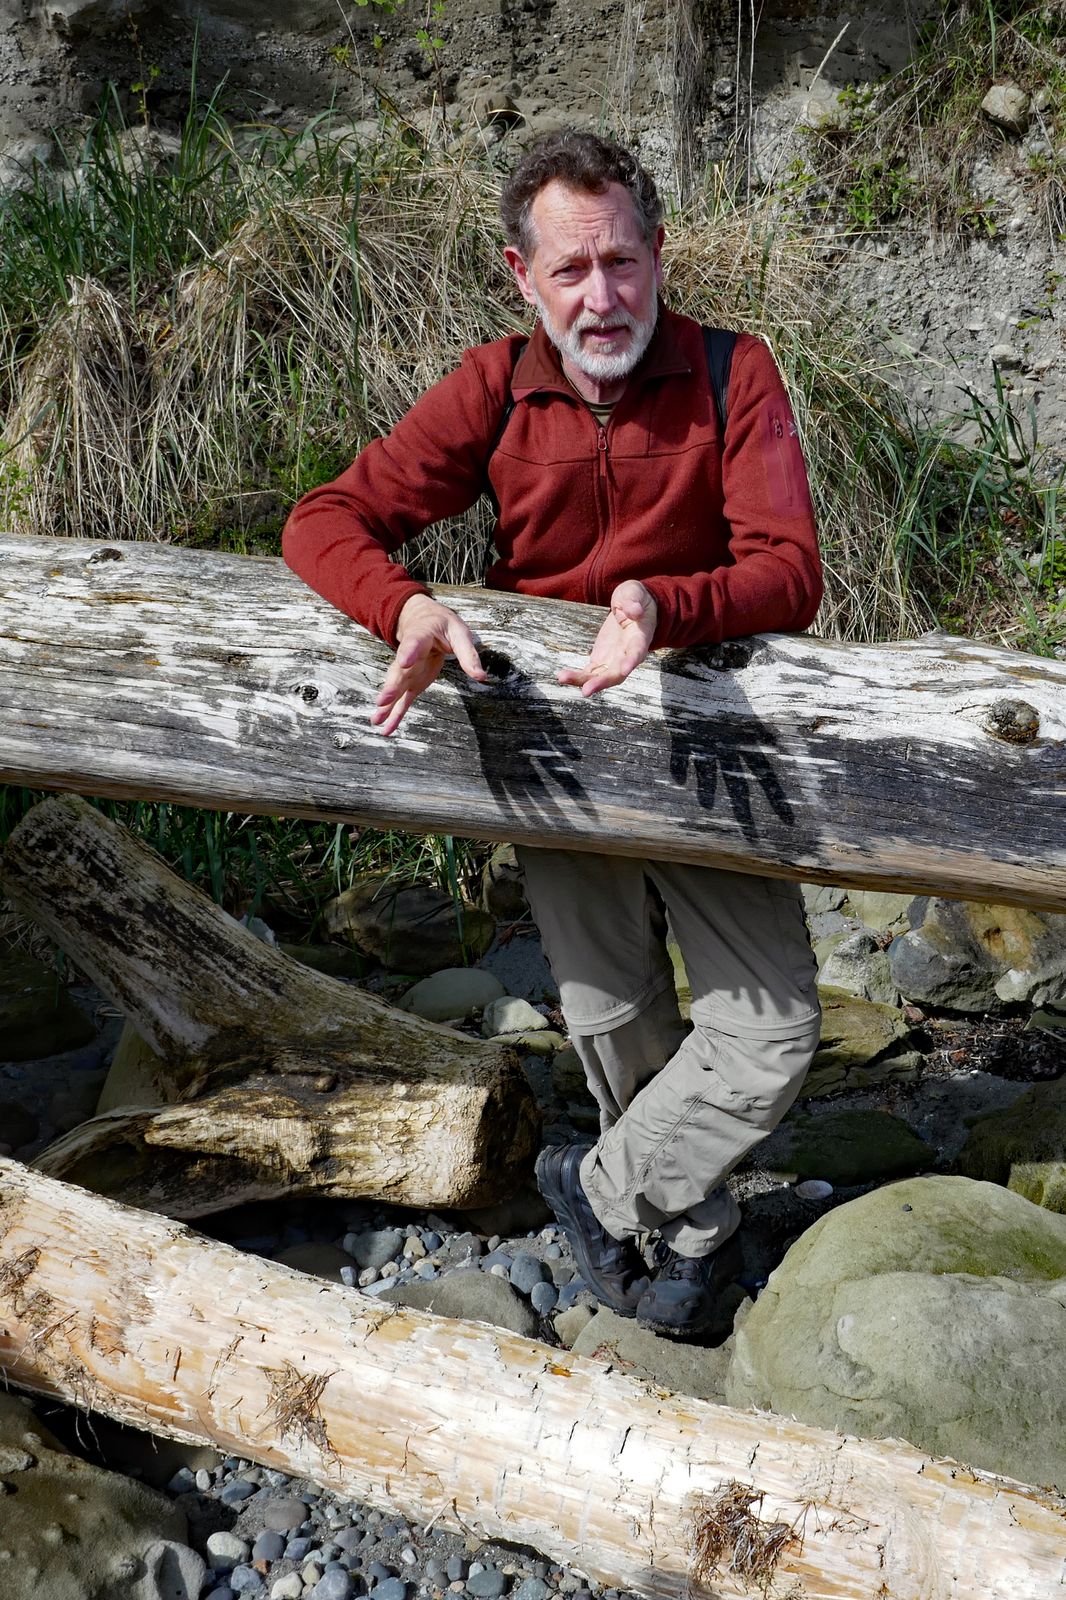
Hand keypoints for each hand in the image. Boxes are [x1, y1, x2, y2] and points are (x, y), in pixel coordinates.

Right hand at [372, 594, 487, 735]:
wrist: (423, 620)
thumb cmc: (443, 625)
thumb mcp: (459, 633)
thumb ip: (468, 654)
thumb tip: (481, 677)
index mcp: (421, 637)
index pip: (414, 644)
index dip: (409, 652)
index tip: (403, 662)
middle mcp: (408, 656)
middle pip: (399, 672)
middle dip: (391, 687)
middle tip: (382, 700)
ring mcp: (407, 672)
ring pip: (396, 689)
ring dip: (387, 705)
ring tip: (376, 720)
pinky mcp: (411, 683)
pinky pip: (402, 700)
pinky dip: (394, 715)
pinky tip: (386, 728)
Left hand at [557, 580, 656, 696]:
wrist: (632, 608)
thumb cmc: (634, 599)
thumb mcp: (634, 592)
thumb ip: (633, 600)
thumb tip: (635, 610)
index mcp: (640, 636)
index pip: (637, 651)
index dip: (632, 661)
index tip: (625, 670)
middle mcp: (628, 654)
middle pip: (617, 673)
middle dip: (602, 682)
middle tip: (586, 690)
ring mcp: (614, 660)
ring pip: (601, 677)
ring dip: (584, 681)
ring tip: (564, 678)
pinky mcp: (601, 660)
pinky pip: (590, 673)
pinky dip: (577, 677)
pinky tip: (562, 677)